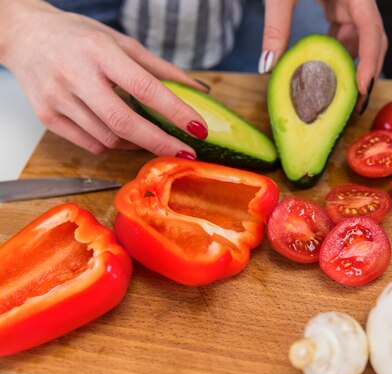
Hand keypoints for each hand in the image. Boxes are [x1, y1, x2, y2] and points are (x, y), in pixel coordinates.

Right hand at [0, 0, 208, 155]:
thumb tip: (199, 91)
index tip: (198, 128)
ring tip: (155, 139)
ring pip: (108, 138)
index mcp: (99, 51)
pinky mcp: (47, 117)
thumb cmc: (78, 37)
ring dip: (139, 144)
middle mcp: (75, 75)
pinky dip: (115, 145)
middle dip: (160, 142)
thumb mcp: (121, 42)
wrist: (24, 35)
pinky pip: (91, 144)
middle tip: (185, 152)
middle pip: (124, 122)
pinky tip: (126, 137)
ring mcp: (58, 99)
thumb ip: (160, 68)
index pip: (144, 87)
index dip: (175, 111)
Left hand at [260, 0, 386, 96]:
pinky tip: (325, 65)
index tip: (362, 88)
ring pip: (361, 36)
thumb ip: (275, 27)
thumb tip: (268, 67)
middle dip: (368, 69)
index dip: (371, 61)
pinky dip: (338, 49)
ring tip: (338, 89)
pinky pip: (347, 29)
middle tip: (356, 101)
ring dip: (351, 61)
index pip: (372, 29)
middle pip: (374, 37)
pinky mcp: (341, 0)